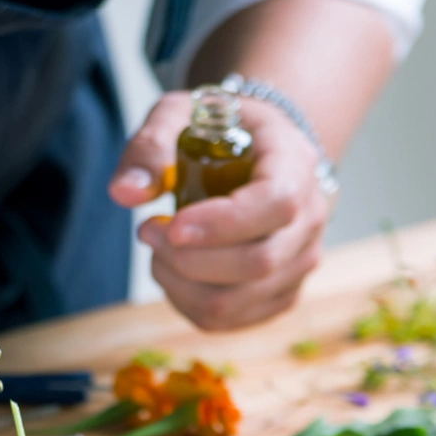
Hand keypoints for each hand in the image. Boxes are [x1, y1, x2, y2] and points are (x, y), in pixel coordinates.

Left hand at [109, 91, 329, 330]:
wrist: (255, 151)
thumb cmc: (216, 131)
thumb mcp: (179, 116)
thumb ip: (150, 148)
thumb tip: (124, 194)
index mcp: (295, 163)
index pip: (276, 204)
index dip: (222, 224)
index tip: (172, 225)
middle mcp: (310, 218)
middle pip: (258, 262)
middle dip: (186, 258)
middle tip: (147, 228)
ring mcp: (299, 261)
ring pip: (236, 300)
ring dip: (179, 282)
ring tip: (158, 248)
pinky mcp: (279, 294)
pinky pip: (228, 319)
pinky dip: (185, 301)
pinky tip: (173, 270)